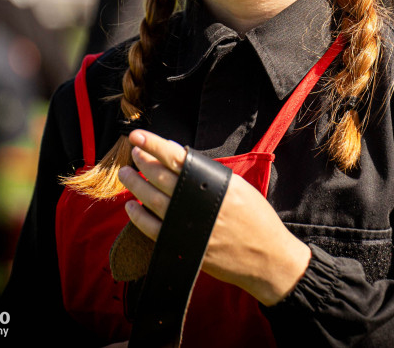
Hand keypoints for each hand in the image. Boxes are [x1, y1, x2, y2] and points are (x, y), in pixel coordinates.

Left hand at [117, 130, 310, 305]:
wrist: (266, 258)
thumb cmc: (256, 219)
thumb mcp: (238, 187)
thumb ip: (209, 173)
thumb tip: (179, 156)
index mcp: (214, 182)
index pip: (176, 157)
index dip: (153, 144)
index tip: (137, 135)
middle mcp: (198, 201)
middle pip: (158, 175)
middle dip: (142, 160)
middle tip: (133, 152)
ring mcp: (187, 225)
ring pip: (150, 199)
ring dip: (135, 184)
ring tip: (127, 173)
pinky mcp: (182, 246)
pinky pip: (151, 228)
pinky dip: (138, 217)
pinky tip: (131, 207)